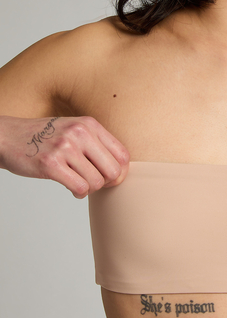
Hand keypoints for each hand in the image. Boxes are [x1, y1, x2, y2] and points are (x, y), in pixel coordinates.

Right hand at [0, 116, 129, 198]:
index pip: (123, 154)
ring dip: (89, 189)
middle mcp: (79, 133)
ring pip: (96, 182)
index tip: (110, 177)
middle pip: (114, 171)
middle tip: (93, 182)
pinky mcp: (50, 164)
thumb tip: (122, 171)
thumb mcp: (74, 130)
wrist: (7, 137)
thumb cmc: (45, 137)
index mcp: (90, 124)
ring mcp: (65, 147)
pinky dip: (78, 193)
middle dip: (106, 183)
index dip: (121, 172)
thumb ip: (97, 144)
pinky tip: (71, 188)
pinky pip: (80, 188)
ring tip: (78, 183)